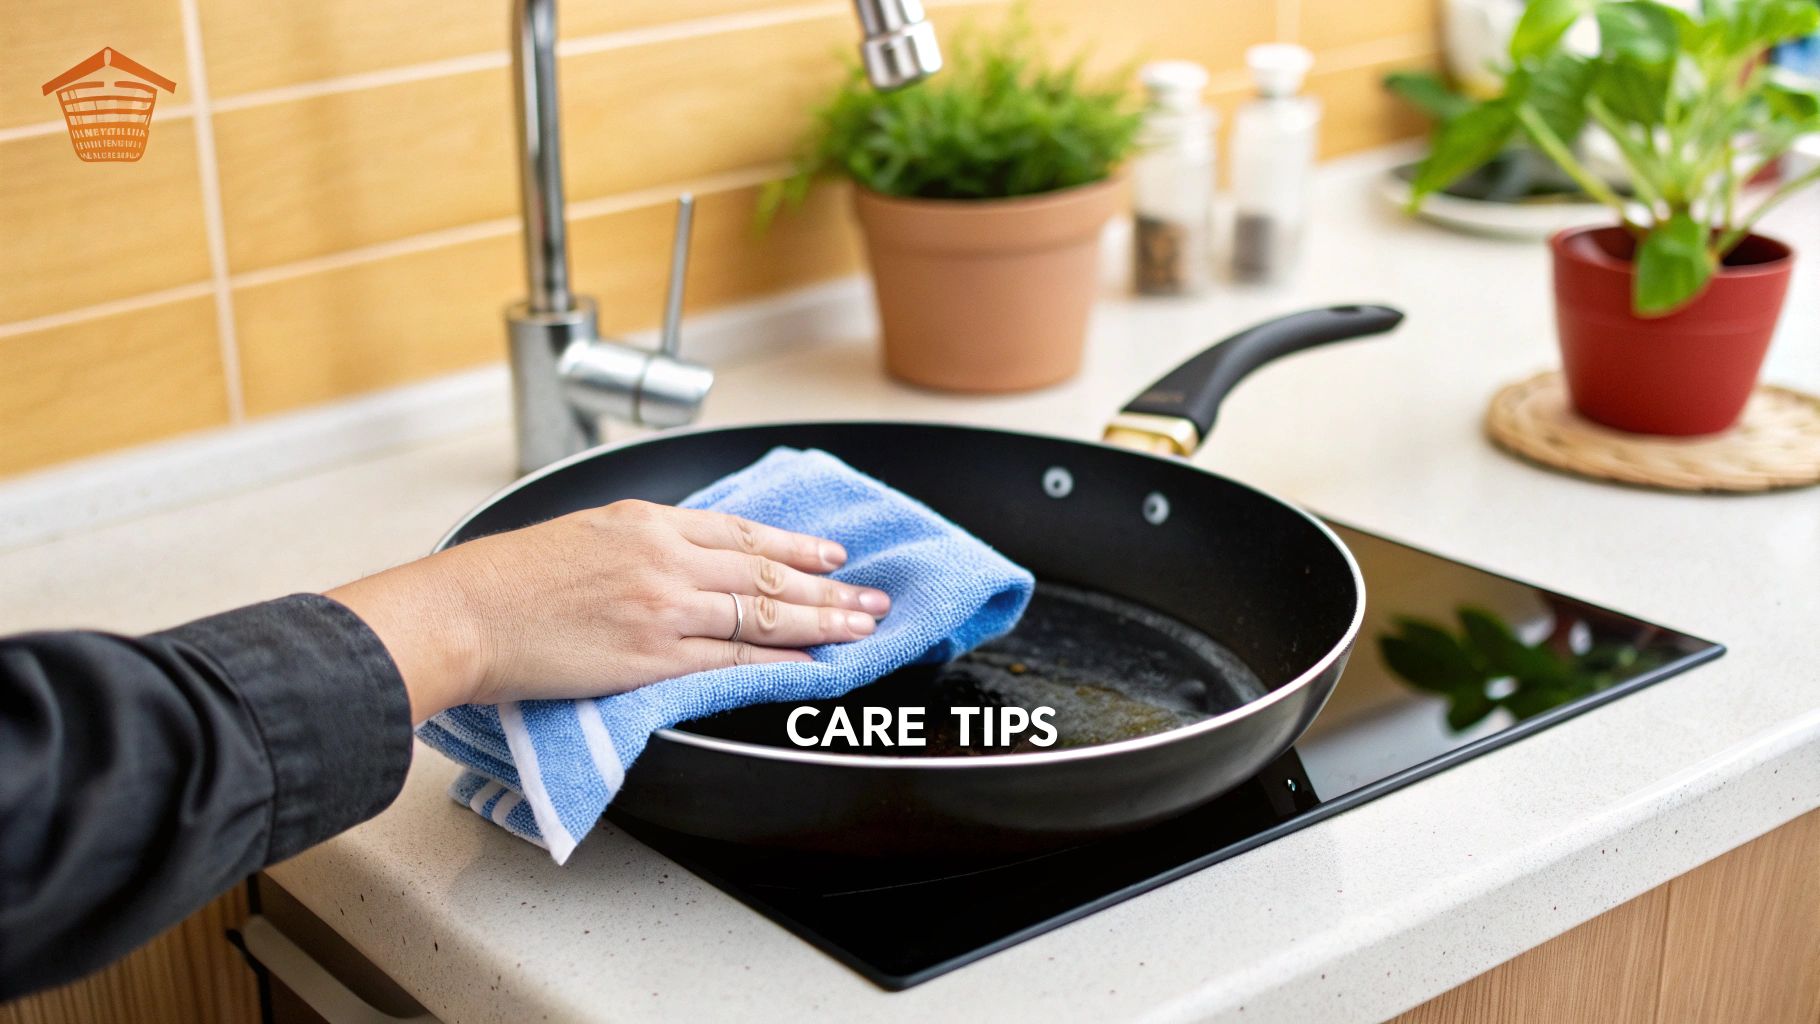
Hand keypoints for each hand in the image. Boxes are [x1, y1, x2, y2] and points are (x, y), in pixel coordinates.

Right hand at [328, 500, 890, 722]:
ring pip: (763, 612)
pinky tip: (809, 663)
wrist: (467, 612)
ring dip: (821, 621)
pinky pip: (731, 657)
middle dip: (829, 586)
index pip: (743, 532)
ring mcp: (663, 608)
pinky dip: (778, 659)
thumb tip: (689, 556)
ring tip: (861, 629)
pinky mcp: (651, 656)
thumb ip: (644, 542)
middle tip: (872, 597)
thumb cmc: (510, 578)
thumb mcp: (587, 532)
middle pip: (767, 571)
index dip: (796, 544)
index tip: (833, 554)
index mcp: (648, 522)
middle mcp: (665, 559)